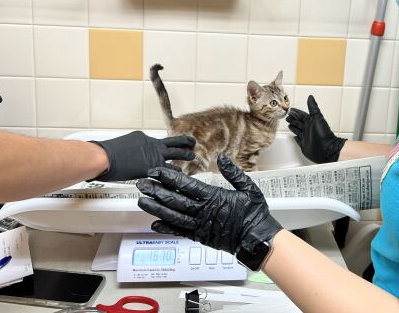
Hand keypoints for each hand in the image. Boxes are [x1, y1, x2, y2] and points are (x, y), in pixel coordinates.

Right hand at [92, 131, 195, 181]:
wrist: (104, 157)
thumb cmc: (104, 153)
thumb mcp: (118, 146)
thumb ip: (125, 150)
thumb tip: (119, 154)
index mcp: (142, 137)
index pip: (155, 142)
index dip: (160, 146)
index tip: (164, 148)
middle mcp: (151, 144)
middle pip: (171, 142)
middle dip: (183, 142)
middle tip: (192, 143)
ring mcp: (154, 154)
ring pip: (176, 153)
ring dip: (185, 155)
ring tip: (193, 157)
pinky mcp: (154, 166)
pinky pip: (170, 171)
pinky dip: (177, 174)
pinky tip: (183, 177)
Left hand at [137, 155, 282, 255]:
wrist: (257, 239)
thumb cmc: (254, 214)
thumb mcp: (248, 188)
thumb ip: (233, 173)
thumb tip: (222, 159)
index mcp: (214, 197)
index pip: (186, 185)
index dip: (169, 178)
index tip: (156, 171)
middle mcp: (204, 212)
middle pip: (175, 200)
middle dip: (157, 191)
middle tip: (142, 183)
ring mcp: (200, 226)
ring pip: (174, 216)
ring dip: (156, 208)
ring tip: (142, 201)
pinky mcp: (201, 237)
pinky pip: (180, 232)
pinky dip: (167, 228)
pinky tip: (155, 223)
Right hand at [285, 95, 345, 162]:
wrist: (327, 149)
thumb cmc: (324, 134)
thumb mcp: (317, 118)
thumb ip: (313, 107)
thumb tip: (310, 97)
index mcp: (310, 122)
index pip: (301, 115)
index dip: (296, 112)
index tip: (291, 109)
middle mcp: (308, 129)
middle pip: (298, 122)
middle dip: (293, 119)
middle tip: (287, 116)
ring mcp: (306, 137)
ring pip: (297, 130)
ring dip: (293, 127)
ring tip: (289, 124)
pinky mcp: (304, 145)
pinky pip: (298, 140)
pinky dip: (296, 138)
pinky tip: (294, 136)